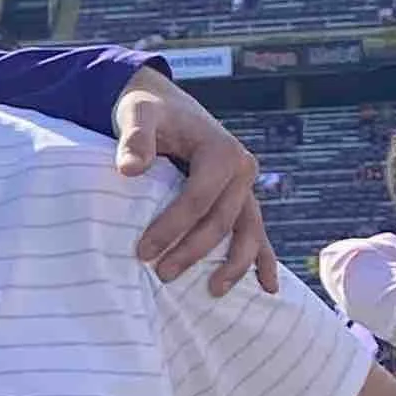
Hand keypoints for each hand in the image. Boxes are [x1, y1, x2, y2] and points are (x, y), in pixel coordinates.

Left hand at [114, 77, 278, 296]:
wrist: (163, 104)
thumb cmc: (149, 110)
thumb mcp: (138, 115)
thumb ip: (135, 139)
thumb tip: (129, 169)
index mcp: (222, 151)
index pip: (198, 199)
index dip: (172, 227)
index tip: (143, 252)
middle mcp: (242, 170)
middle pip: (220, 220)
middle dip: (193, 251)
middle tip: (161, 275)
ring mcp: (244, 187)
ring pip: (247, 231)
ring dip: (234, 264)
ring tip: (213, 291)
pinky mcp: (240, 199)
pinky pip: (255, 231)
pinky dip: (262, 259)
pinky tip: (266, 287)